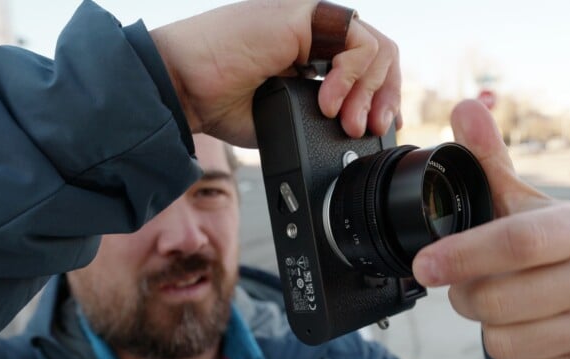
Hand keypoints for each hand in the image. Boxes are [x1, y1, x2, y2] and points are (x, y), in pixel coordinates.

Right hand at [150, 0, 400, 147]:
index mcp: (312, 52)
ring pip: (376, 49)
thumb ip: (323, 117)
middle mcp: (315, 32)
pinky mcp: (306, 15)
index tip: (376, 130)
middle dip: (384, 100)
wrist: (186, 89)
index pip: (368, 66)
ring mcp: (312, 21)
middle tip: (367, 129)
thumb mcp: (289, 117)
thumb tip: (357, 132)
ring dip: (369, 93)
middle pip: (380, 56)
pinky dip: (352, 79)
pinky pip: (358, 43)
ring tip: (344, 121)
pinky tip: (325, 101)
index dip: (381, 98)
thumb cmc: (221, 102)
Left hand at [412, 100, 569, 358]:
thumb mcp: (522, 205)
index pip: (516, 242)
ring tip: (502, 305)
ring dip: (485, 326)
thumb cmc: (549, 247)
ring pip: (504, 340)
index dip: (463, 255)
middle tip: (468, 285)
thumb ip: (490, 160)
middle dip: (465, 296)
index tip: (423, 266)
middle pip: (500, 299)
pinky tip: (524, 332)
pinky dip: (506, 355)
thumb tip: (466, 105)